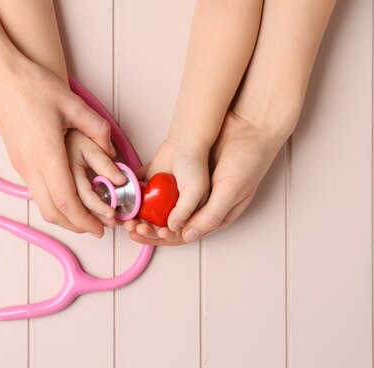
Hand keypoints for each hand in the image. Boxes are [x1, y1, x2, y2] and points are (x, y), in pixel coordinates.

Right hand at [0, 56, 114, 235]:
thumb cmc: (32, 86)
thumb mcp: (72, 103)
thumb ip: (97, 128)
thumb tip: (112, 152)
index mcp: (46, 154)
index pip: (67, 200)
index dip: (85, 220)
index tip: (101, 228)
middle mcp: (30, 166)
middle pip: (53, 211)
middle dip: (76, 226)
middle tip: (96, 229)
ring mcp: (21, 166)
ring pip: (42, 205)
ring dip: (64, 217)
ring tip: (85, 218)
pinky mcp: (18, 162)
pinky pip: (37, 192)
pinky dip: (54, 203)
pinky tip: (68, 198)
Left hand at [122, 138, 209, 239]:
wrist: (183, 144)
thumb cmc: (194, 166)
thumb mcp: (195, 190)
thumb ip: (185, 209)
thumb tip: (174, 228)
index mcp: (186, 214)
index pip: (172, 232)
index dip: (162, 235)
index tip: (155, 232)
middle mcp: (171, 210)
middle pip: (155, 226)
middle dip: (144, 228)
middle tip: (134, 227)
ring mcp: (159, 201)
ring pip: (144, 215)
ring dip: (134, 219)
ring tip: (126, 220)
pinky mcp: (148, 190)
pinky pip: (137, 200)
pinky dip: (129, 204)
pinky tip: (122, 206)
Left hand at [126, 111, 283, 245]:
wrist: (248, 124)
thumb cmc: (248, 160)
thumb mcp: (231, 191)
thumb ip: (210, 214)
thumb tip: (185, 234)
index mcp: (212, 214)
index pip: (182, 233)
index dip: (161, 237)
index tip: (142, 233)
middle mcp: (198, 204)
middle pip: (166, 223)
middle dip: (147, 227)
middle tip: (129, 226)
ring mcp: (187, 187)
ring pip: (158, 206)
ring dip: (141, 211)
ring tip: (125, 214)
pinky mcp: (180, 171)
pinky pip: (157, 183)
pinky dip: (142, 189)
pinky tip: (128, 191)